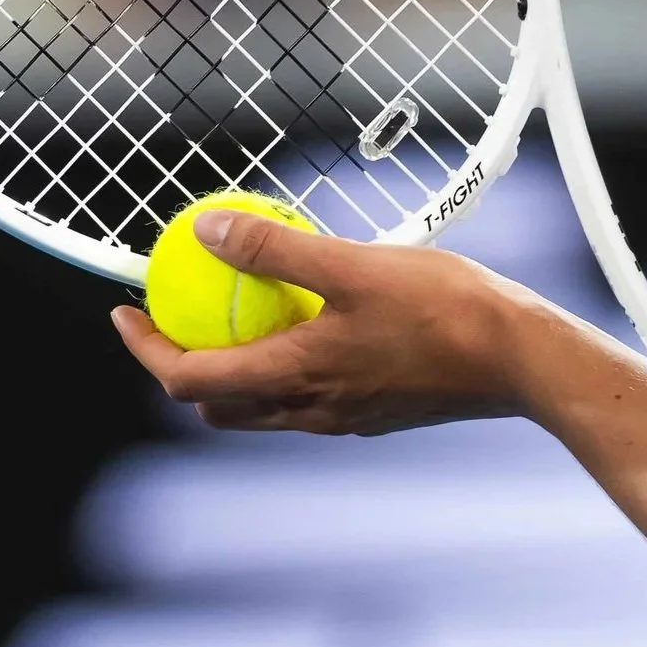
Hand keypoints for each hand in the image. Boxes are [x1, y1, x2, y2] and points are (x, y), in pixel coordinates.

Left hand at [111, 208, 530, 434]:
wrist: (522, 360)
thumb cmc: (444, 309)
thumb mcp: (351, 265)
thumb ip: (273, 250)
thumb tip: (204, 229)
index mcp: (294, 377)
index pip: (187, 379)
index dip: (145, 348)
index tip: (124, 311)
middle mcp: (309, 410)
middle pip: (216, 404)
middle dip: (180, 367)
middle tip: (175, 315)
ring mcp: (343, 417)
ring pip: (260, 406)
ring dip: (231, 370)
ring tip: (235, 314)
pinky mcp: (373, 412)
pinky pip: (304, 397)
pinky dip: (281, 367)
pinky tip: (306, 322)